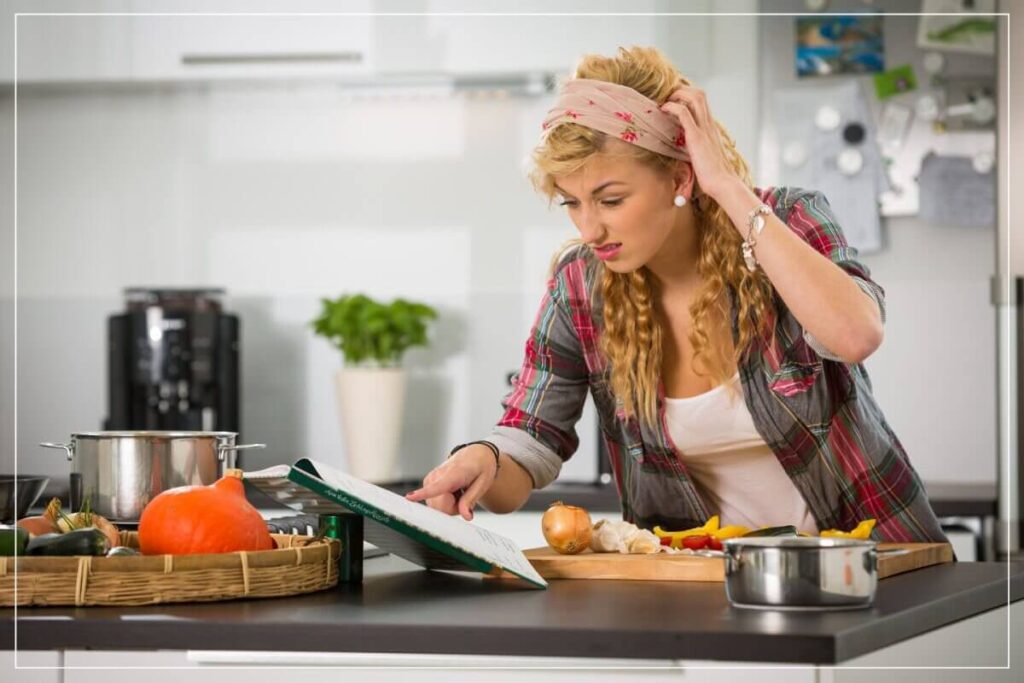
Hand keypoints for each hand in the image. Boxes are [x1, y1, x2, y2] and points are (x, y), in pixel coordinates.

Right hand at [404, 445, 497, 520]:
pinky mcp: (428, 482)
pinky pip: (434, 502)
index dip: (423, 493)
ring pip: (436, 506)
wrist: (475, 455)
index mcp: (454, 473)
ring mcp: (431, 479)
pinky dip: (445, 502)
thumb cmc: (480, 467)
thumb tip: (466, 516)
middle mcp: (438, 475)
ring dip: (450, 505)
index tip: (409, 498)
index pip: (438, 486)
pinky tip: (453, 492)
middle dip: (453, 509)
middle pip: (439, 506)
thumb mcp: (483, 483)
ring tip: (459, 491)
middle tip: (464, 495)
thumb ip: (471, 500)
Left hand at [659, 83, 737, 199]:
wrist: (723, 184)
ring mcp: (704, 129)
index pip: (702, 102)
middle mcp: (709, 125)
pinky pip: (684, 113)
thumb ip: (699, 150)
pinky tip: (663, 110)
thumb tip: (690, 153)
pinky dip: (672, 107)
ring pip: (694, 97)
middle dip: (681, 90)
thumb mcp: (705, 157)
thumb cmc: (715, 176)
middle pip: (699, 94)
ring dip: (677, 95)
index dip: (687, 96)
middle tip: (667, 99)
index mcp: (711, 129)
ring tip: (665, 102)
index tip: (673, 100)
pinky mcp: (696, 137)